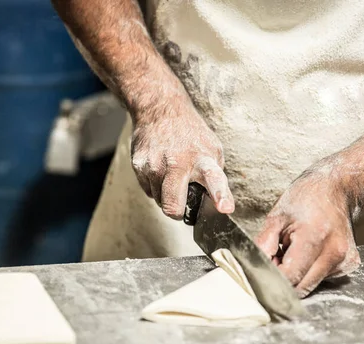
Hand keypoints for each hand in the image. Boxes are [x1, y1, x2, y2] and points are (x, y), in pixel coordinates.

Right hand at [131, 98, 234, 218]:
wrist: (160, 110)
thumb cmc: (190, 134)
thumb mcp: (212, 149)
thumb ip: (215, 176)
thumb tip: (220, 204)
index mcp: (203, 159)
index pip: (214, 179)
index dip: (220, 196)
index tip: (225, 208)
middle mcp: (178, 162)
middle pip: (172, 205)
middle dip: (176, 212)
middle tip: (181, 206)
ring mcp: (155, 165)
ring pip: (159, 201)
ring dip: (166, 196)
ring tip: (170, 176)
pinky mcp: (139, 165)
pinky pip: (148, 191)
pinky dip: (155, 187)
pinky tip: (159, 170)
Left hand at [255, 172, 360, 297]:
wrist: (336, 190)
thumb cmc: (305, 199)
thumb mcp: (277, 217)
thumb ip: (264, 244)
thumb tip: (254, 268)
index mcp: (315, 237)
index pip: (290, 276)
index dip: (272, 278)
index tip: (262, 270)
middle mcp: (334, 253)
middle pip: (301, 287)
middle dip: (283, 280)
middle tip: (275, 260)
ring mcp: (345, 261)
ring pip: (310, 285)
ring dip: (296, 276)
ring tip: (291, 253)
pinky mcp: (349, 265)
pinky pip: (321, 279)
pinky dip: (308, 272)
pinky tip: (305, 255)